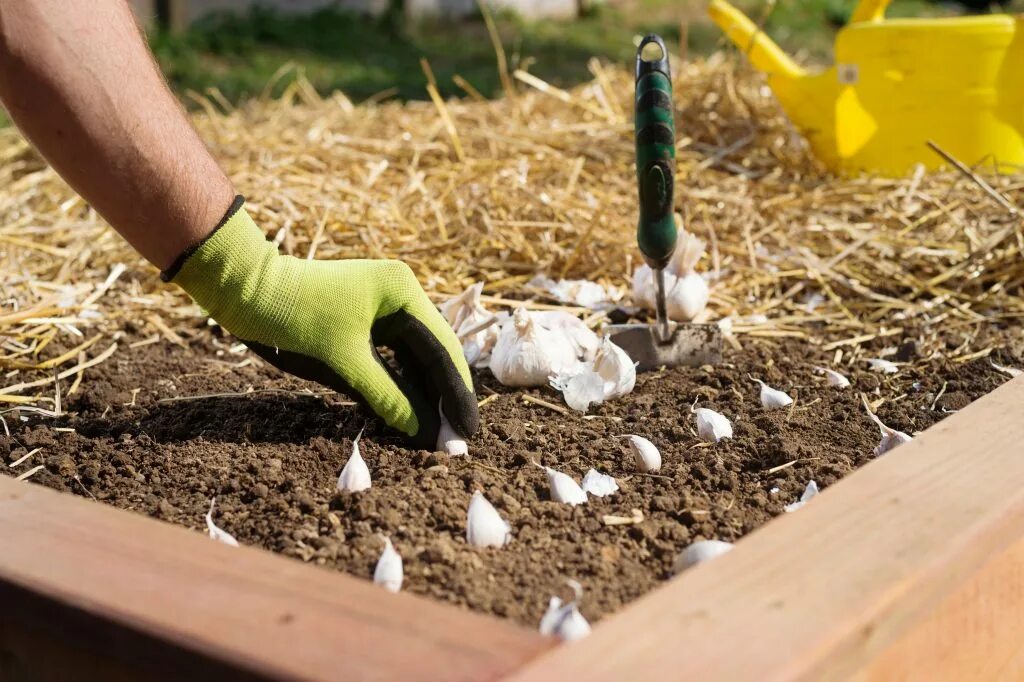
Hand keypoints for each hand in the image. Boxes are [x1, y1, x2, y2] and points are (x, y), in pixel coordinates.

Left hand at [166, 198, 477, 446]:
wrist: (242, 290)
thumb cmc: (293, 317)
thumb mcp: (343, 361)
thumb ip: (388, 397)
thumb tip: (426, 433)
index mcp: (403, 292)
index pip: (441, 349)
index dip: (456, 394)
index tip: (467, 433)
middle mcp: (401, 295)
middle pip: (434, 354)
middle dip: (444, 398)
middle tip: (457, 442)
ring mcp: (383, 306)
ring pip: (415, 359)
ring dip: (424, 395)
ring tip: (436, 435)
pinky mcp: (365, 320)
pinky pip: (393, 358)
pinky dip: (400, 386)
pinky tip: (409, 415)